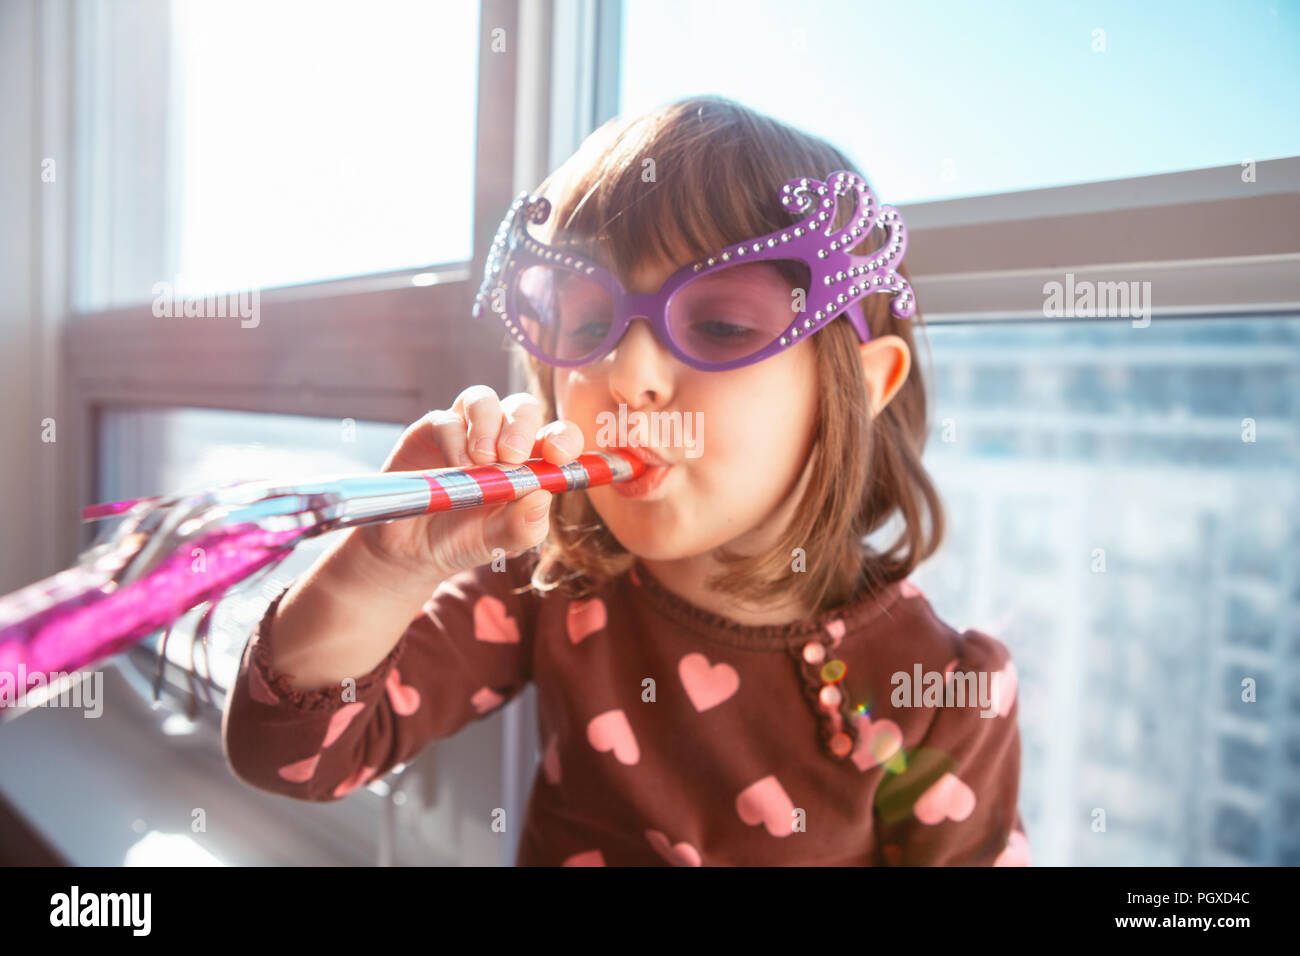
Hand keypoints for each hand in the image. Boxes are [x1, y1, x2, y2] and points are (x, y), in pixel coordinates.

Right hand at [356, 386, 583, 578]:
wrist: (413, 550)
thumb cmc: (465, 540)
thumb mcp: (499, 542)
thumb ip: (524, 525)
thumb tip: (543, 496)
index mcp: (530, 462)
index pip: (557, 436)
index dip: (564, 437)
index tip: (558, 455)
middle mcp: (501, 439)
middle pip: (522, 406)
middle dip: (522, 424)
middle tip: (512, 455)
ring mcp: (466, 431)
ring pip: (484, 399)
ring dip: (487, 424)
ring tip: (481, 460)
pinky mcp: (431, 432)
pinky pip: (446, 419)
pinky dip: (454, 438)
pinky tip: (456, 464)